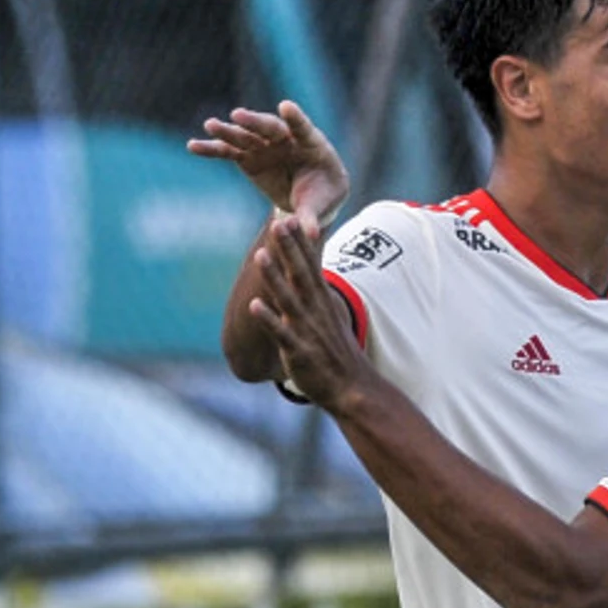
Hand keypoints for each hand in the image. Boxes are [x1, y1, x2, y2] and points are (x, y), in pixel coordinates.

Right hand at [188, 100, 349, 236]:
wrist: (308, 197)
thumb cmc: (320, 197)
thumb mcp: (319, 207)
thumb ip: (312, 217)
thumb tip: (312, 236)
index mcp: (312, 145)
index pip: (303, 128)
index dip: (295, 118)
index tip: (285, 106)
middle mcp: (286, 140)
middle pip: (270, 127)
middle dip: (254, 122)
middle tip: (238, 115)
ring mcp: (264, 146)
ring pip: (245, 136)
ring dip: (228, 131)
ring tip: (210, 125)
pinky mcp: (247, 156)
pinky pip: (228, 151)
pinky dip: (211, 149)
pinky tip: (193, 146)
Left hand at [249, 217, 371, 411]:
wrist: (354, 389)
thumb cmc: (338, 355)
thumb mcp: (329, 320)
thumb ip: (316, 299)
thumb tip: (310, 280)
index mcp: (322, 304)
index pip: (311, 267)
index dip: (300, 243)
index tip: (290, 218)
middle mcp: (316, 312)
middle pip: (300, 275)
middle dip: (289, 249)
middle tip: (278, 223)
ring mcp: (307, 331)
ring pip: (289, 299)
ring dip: (274, 277)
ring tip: (260, 256)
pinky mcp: (300, 352)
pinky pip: (281, 333)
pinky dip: (268, 319)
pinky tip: (253, 306)